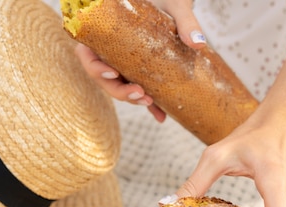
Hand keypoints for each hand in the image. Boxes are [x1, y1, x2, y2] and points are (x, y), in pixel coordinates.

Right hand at [74, 0, 205, 120]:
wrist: (176, 3)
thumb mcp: (174, 4)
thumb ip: (185, 20)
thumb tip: (198, 44)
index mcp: (105, 31)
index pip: (87, 54)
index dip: (95, 68)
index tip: (112, 73)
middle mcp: (110, 50)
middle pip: (103, 77)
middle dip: (119, 91)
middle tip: (141, 94)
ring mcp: (124, 62)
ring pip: (120, 86)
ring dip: (132, 99)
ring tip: (150, 102)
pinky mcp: (140, 71)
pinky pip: (140, 89)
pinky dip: (150, 105)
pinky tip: (161, 116)